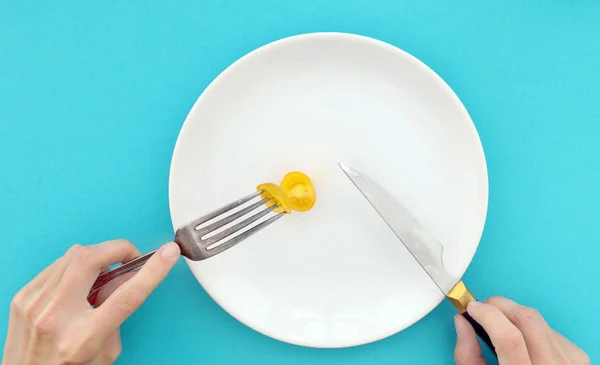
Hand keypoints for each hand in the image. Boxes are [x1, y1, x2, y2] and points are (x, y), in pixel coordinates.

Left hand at [2, 239, 179, 364]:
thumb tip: (125, 276)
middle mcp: (56, 317)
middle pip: (91, 259)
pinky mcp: (22, 297)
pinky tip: (78, 284)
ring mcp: (35, 304)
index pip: (127, 295)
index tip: (168, 254)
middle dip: (117, 249)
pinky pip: (55, 266)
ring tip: (100, 277)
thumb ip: (118, 312)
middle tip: (128, 257)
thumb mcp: (105, 352)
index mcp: (83, 338)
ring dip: (95, 258)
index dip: (153, 270)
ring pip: (72, 256)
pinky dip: (73, 268)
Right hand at [454, 297, 589, 364]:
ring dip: (513, 314)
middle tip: (484, 308)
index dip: (488, 316)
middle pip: (526, 320)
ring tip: (501, 324)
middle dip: (499, 305)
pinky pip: (550, 329)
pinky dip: (531, 327)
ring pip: (538, 320)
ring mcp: (569, 363)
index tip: (472, 307)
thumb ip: (467, 355)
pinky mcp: (577, 357)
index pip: (509, 338)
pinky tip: (523, 340)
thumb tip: (462, 321)